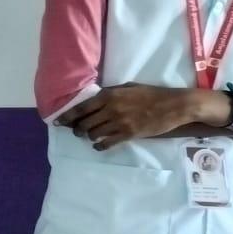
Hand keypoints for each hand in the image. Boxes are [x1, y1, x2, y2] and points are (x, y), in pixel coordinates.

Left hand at [57, 84, 228, 149]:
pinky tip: (98, 145)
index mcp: (109, 95)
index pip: (81, 108)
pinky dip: (99, 146)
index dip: (66, 117)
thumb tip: (93, 99)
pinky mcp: (129, 134)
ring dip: (88, 137)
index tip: (57, 122)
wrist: (174, 105)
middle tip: (77, 131)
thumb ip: (110, 93)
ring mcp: (120, 123)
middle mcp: (111, 109)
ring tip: (90, 137)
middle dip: (77, 129)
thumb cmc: (151, 94)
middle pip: (84, 123)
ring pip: (93, 134)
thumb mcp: (128, 87)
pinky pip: (107, 143)